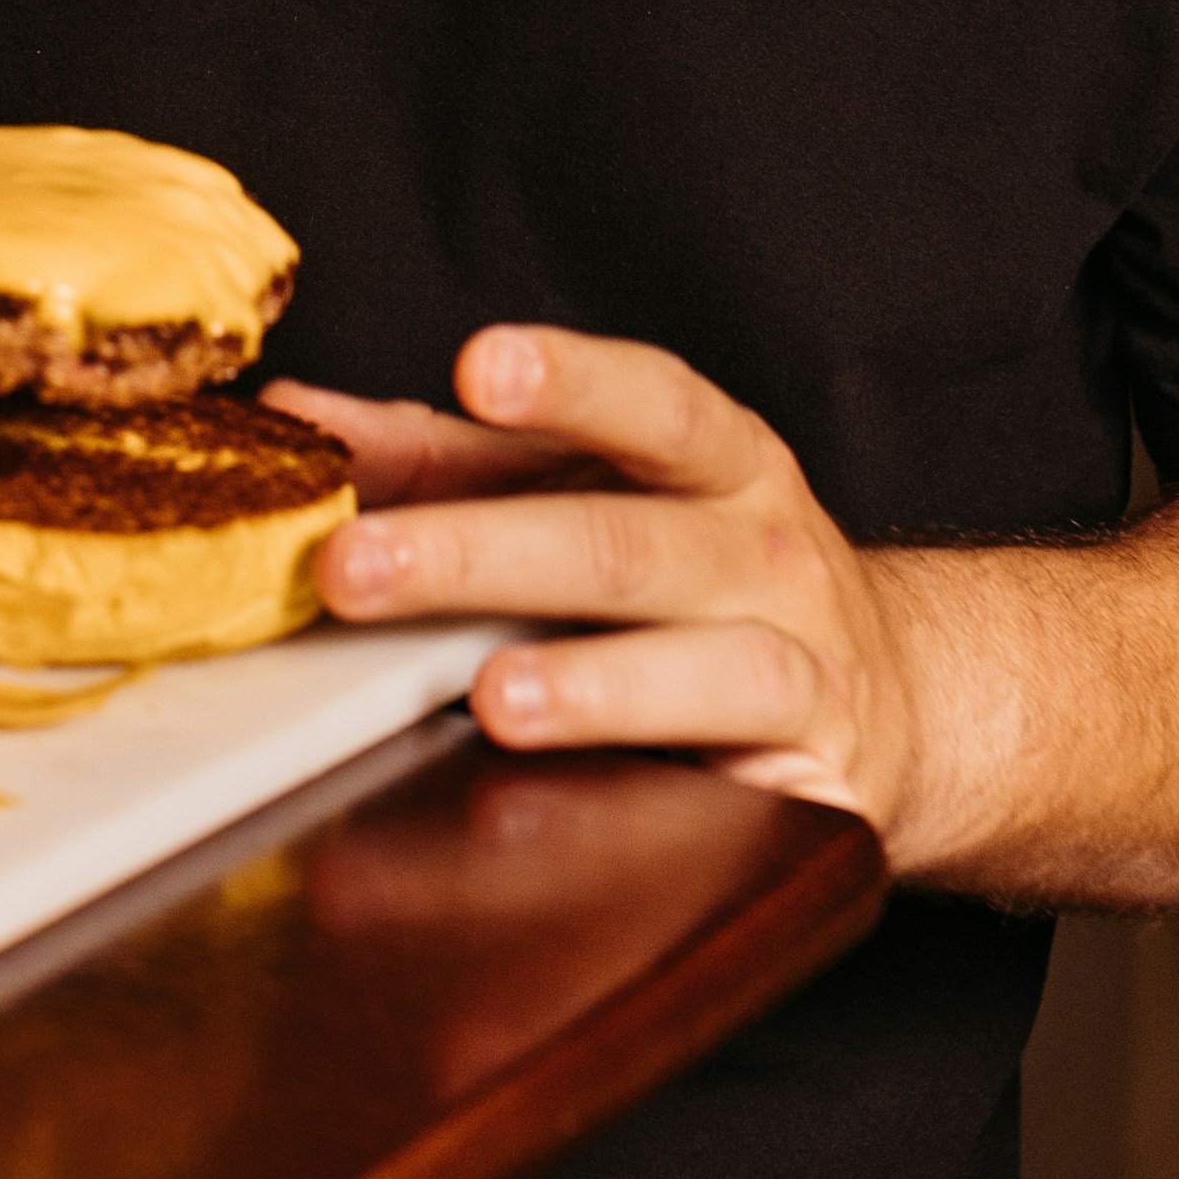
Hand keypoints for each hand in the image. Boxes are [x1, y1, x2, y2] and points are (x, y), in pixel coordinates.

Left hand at [273, 327, 956, 853]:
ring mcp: (801, 667)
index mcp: (716, 460)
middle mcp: (765, 551)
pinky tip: (583, 811)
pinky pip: (747, 798)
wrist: (880, 694)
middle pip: (626, 545)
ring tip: (495, 698)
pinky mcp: (820, 785)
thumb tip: (298, 424)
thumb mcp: (598, 492)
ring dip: (593, 686)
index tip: (478, 367)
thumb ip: (453, 459)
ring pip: (708, 667)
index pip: (650, 403)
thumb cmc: (699, 574)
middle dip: (483, 554)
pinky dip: (662, 801)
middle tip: (355, 567)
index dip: (569, 381)